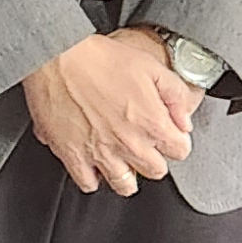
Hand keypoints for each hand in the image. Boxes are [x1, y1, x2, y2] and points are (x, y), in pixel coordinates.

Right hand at [18, 29, 203, 197]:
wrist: (57, 57)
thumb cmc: (99, 58)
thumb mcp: (150, 66)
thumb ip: (176, 95)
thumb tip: (184, 119)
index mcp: (151, 123)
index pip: (180, 151)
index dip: (177, 140)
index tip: (168, 133)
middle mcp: (128, 144)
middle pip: (155, 171)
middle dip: (155, 158)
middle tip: (144, 142)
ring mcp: (100, 153)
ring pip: (124, 185)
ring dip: (127, 173)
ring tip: (121, 157)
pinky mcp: (72, 155)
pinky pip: (88, 183)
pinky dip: (93, 176)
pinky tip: (94, 161)